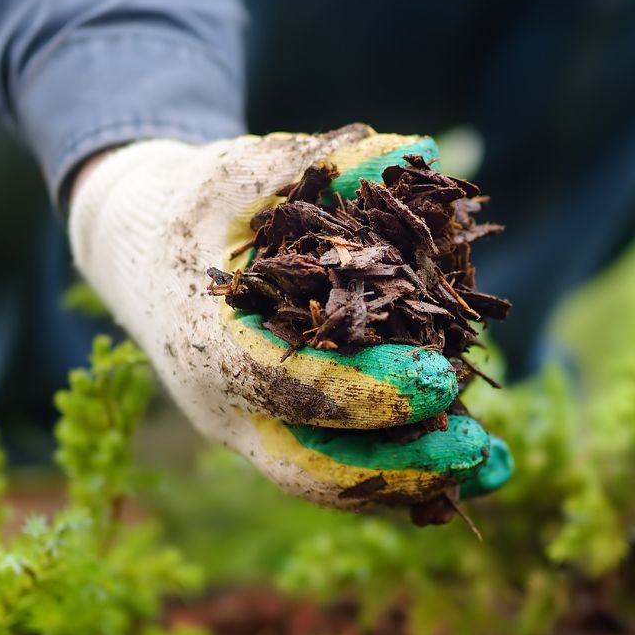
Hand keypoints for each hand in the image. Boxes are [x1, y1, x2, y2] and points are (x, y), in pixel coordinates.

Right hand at [68, 125, 510, 509]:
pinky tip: (473, 466)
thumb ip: (321, 162)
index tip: (442, 380)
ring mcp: (251, 431)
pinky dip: (407, 473)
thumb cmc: (193, 206)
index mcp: (207, 343)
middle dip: (400, 467)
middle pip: (313, 467)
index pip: (288, 385)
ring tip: (496, 469)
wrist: (139, 254)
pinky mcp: (279, 435)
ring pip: (333, 482)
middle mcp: (226, 407)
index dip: (367, 390)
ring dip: (416, 482)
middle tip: (478, 450)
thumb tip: (417, 152)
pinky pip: (344, 469)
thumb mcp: (242, 171)